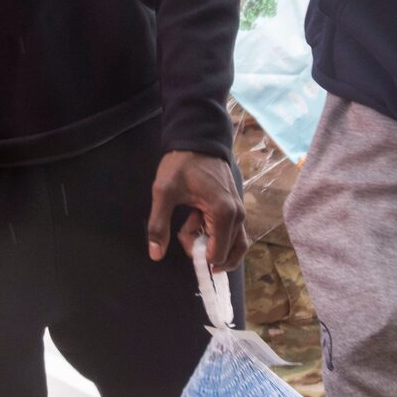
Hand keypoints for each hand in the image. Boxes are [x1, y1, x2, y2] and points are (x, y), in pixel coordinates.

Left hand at [147, 150, 247, 269]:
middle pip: (225, 253)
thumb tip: (155, 254)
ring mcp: (240, 213)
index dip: (198, 254)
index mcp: (223, 213)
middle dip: (202, 247)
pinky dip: (215, 236)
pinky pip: (232, 235)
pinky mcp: (237, 209)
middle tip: (186, 227)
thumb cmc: (182, 164)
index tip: (182, 234)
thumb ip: (158, 225)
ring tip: (191, 224)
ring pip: (233, 247)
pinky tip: (198, 219)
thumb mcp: (164, 192)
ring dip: (210, 243)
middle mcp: (238, 216)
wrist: (199, 141)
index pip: (217, 255)